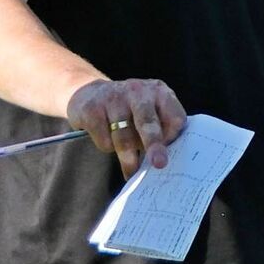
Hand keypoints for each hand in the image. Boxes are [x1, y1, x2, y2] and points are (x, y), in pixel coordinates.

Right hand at [66, 78, 186, 177]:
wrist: (90, 94)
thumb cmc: (129, 110)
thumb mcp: (150, 111)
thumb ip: (161, 129)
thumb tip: (163, 161)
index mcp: (159, 92)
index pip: (174, 117)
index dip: (173, 136)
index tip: (169, 150)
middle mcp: (138, 91)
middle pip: (147, 122)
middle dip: (154, 145)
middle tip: (159, 163)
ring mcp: (113, 98)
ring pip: (124, 137)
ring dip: (129, 159)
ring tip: (131, 172)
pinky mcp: (92, 109)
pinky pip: (105, 140)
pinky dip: (108, 147)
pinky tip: (107, 139)